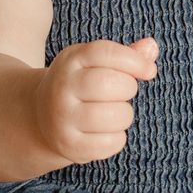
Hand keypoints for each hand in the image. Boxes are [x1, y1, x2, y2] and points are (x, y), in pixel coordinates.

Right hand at [34, 36, 158, 165]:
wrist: (41, 116)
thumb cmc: (80, 85)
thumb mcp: (95, 63)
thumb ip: (125, 55)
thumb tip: (151, 47)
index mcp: (71, 60)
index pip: (106, 53)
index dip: (134, 61)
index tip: (148, 71)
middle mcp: (62, 87)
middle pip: (111, 84)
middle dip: (128, 88)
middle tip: (120, 93)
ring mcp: (63, 118)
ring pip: (116, 116)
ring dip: (124, 115)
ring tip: (111, 113)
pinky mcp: (69, 145)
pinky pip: (111, 143)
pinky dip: (117, 139)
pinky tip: (104, 132)